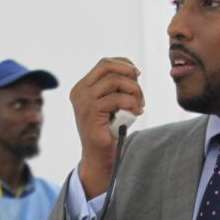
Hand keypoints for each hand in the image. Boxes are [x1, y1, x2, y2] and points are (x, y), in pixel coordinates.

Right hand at [69, 58, 145, 197]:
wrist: (100, 155)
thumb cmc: (109, 130)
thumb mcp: (112, 103)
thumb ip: (116, 87)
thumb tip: (134, 71)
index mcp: (82, 87)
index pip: (105, 63)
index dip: (124, 64)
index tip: (137, 75)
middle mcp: (79, 91)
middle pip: (108, 66)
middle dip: (129, 74)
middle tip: (140, 91)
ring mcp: (83, 101)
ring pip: (115, 81)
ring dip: (134, 90)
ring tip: (140, 104)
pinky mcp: (91, 112)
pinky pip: (117, 98)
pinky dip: (132, 103)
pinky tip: (137, 112)